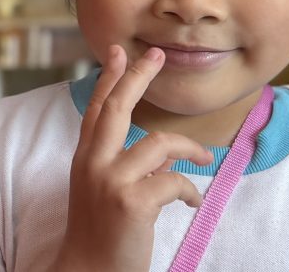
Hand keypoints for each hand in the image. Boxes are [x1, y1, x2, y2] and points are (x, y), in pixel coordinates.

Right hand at [56, 46, 212, 271]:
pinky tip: (191, 202)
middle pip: (116, 108)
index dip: (108, 79)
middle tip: (157, 54)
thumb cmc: (99, 235)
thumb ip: (122, 165)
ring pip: (157, 143)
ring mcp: (111, 181)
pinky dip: (189, 190)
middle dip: (138, 77)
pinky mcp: (131, 202)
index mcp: (85, 159)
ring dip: (188, 149)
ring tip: (204, 157)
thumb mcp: (101, 191)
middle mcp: (93, 163)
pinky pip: (173, 182)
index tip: (118, 52)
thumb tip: (157, 151)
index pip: (96, 109)